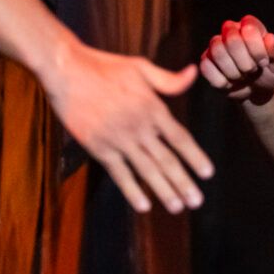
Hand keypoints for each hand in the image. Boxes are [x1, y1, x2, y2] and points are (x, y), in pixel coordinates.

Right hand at [38, 40, 212, 213]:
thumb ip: (168, 80)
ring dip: (163, 190)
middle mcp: (139, 127)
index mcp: (153, 108)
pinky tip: (143, 205)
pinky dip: (131, 190)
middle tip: (197, 202)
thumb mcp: (141, 67)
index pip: (180, 138)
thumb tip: (194, 73)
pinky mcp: (98, 147)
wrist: (66, 70)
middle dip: (183, 182)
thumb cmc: (104, 66)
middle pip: (166, 160)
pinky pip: (119, 173)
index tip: (208, 174)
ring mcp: (118, 139)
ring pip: (146, 170)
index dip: (195, 157)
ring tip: (177, 207)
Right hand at [199, 15, 273, 105]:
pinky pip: (206, 67)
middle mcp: (230, 31)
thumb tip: (269, 38)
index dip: (257, 47)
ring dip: (233, 71)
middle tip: (253, 70)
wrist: (258, 90)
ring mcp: (216, 46)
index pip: (248, 26)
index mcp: (250, 25)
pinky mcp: (206, 61)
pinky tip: (230, 83)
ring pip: (217, 52)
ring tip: (242, 76)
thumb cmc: (270, 71)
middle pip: (231, 38)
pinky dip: (222, 81)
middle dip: (246, 62)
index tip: (265, 62)